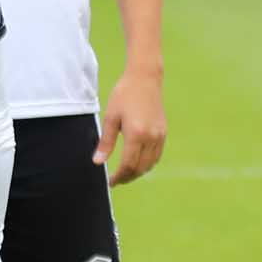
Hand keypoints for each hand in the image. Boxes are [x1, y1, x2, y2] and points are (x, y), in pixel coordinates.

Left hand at [96, 68, 165, 185]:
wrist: (145, 79)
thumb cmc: (123, 95)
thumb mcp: (110, 118)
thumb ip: (105, 142)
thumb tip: (97, 163)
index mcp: (136, 134)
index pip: (128, 164)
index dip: (118, 177)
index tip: (108, 182)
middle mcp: (151, 137)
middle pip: (141, 168)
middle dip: (127, 177)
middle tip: (114, 180)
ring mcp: (160, 136)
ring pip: (151, 164)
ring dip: (138, 172)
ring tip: (123, 174)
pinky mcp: (163, 133)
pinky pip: (157, 155)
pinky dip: (147, 163)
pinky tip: (136, 163)